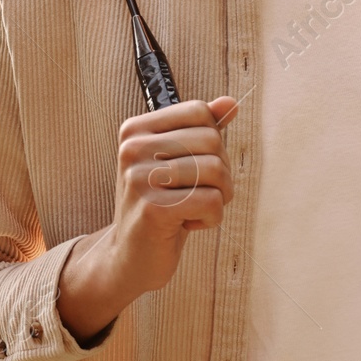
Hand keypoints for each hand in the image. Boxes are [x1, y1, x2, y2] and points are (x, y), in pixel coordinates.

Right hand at [57, 95, 237, 341]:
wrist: (130, 257)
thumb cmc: (159, 206)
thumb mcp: (177, 162)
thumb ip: (202, 130)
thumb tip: (231, 103)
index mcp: (136, 130)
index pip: (199, 112)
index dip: (213, 141)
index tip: (197, 166)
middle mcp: (133, 149)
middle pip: (211, 140)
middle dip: (221, 172)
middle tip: (201, 193)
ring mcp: (140, 179)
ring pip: (215, 170)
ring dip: (219, 196)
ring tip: (195, 209)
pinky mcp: (154, 209)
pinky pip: (212, 200)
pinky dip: (212, 217)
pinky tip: (189, 224)